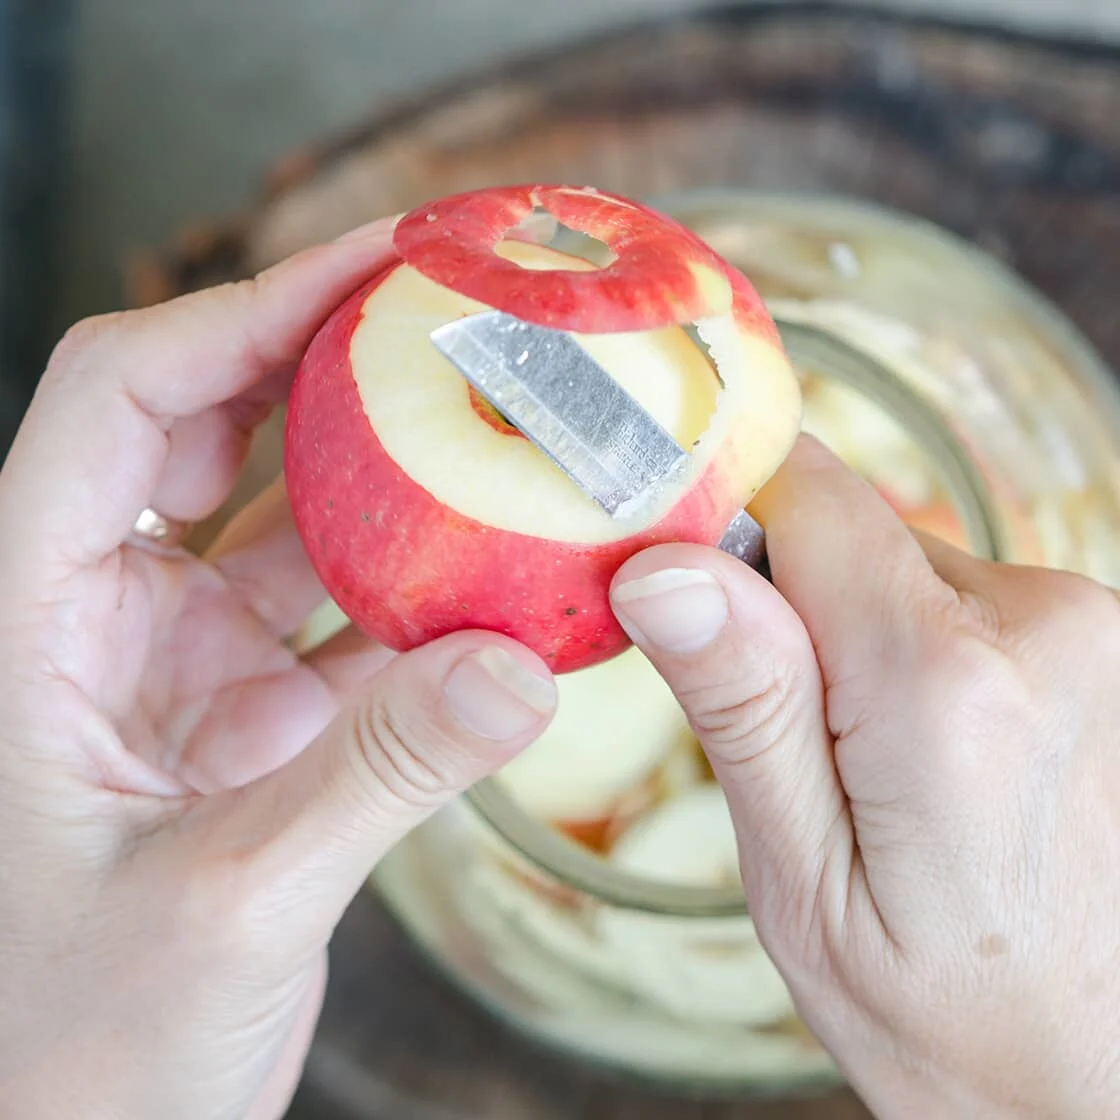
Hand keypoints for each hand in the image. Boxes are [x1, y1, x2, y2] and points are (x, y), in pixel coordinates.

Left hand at [0, 225, 556, 1119]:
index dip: (241, 310)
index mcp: (27, 622)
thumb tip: (521, 671)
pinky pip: (351, 626)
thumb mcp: (222, 907)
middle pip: (207, 425)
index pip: (115, 398)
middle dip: (324, 356)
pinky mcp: (255, 724)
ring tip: (493, 416)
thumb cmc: (69, 1051)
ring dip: (387, 474)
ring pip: (291, 524)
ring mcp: (184, 671)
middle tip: (449, 308)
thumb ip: (373, 781)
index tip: (371, 267)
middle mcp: (101, 622)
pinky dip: (424, 594)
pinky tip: (502, 573)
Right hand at [610, 436, 1119, 1118]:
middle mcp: (1043, 626)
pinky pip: (956, 601)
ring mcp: (1089, 629)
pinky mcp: (1100, 641)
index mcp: (943, 686)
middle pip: (848, 532)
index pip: (803, 494)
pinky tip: (925, 760)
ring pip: (900, 566)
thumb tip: (666, 569)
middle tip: (789, 741)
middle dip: (789, 609)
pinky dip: (914, 655)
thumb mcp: (801, 883)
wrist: (1095, 1071)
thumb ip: (743, 707)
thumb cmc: (943, 1009)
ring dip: (856, 639)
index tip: (682, 597)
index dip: (721, 525)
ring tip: (868, 768)